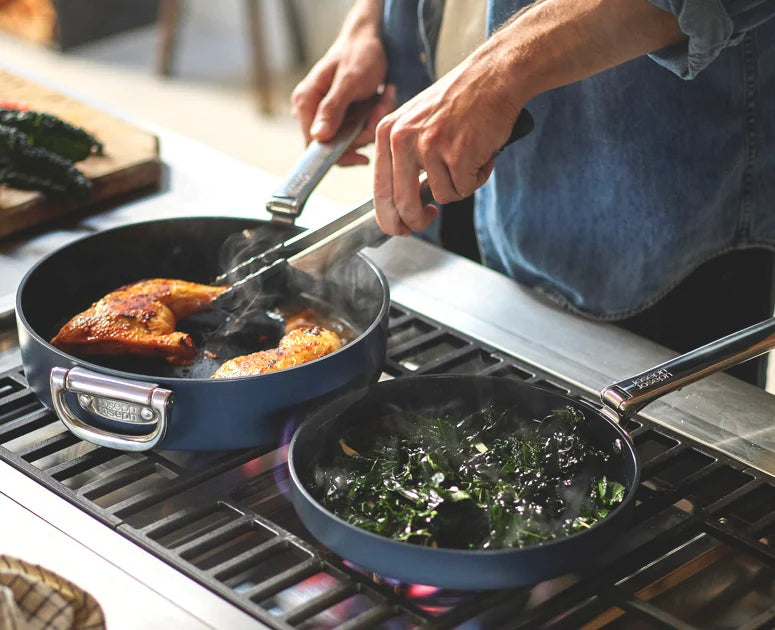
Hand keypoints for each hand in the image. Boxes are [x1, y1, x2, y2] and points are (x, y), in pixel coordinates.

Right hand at [290, 2, 393, 165]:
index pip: (314, 146)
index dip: (340, 151)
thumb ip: (332, 109)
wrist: (370, 39)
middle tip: (381, 106)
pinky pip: (358, 130)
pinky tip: (383, 98)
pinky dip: (374, 118)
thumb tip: (318, 137)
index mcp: (305, 103)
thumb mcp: (348, 81)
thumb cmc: (358, 54)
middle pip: (336, 144)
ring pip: (351, 139)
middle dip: (363, 132)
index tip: (365, 141)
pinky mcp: (341, 116)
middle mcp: (311, 112)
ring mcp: (327, 115)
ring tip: (385, 97)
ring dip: (373, 122)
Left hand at [372, 0, 684, 235]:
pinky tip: (481, 154)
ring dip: (458, 186)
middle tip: (429, 218)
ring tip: (468, 158)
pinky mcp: (458, 154)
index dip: (390, 218)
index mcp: (387, 133)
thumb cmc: (457, 101)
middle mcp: (402, 140)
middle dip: (417, 221)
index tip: (401, 227)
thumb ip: (402, 160)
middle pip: (404, 205)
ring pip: (442, 196)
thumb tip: (400, 205)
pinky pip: (465, 188)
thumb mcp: (414, 124)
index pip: (379, 191)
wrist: (492, 76)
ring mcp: (430, 147)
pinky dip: (477, 177)